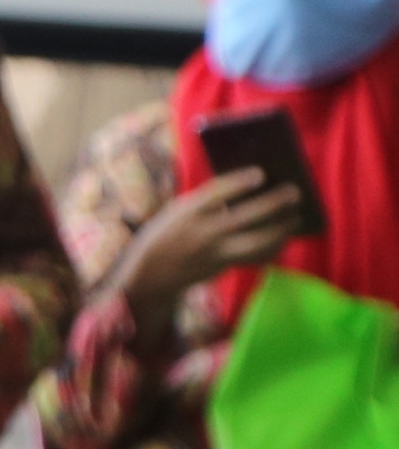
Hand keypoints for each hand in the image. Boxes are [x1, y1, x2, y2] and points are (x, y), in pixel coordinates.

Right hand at [113, 168, 305, 333]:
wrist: (150, 276)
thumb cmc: (167, 234)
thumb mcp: (178, 212)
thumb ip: (208, 200)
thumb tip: (252, 187)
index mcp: (186, 214)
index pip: (215, 194)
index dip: (240, 182)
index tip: (261, 172)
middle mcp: (202, 234)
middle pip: (245, 217)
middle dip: (273, 203)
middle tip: (295, 192)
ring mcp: (215, 253)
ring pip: (257, 242)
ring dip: (281, 228)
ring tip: (296, 217)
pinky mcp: (224, 267)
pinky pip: (256, 257)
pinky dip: (273, 247)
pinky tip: (284, 237)